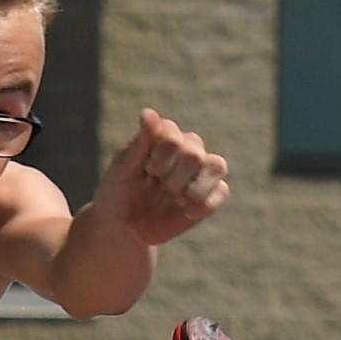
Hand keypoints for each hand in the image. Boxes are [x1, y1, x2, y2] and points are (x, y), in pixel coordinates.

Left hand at [93, 108, 229, 248]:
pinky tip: (186, 211)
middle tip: (156, 186)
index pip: (174, 137)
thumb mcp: (123, 168)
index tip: (146, 171)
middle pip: (194, 154)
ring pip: (216, 166)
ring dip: (193, 188)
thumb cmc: (119, 191)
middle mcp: (188, 148)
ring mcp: (202, 171)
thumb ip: (140, 143)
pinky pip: (221, 192)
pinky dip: (203, 203)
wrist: (123, 226)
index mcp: (167, 135)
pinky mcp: (211, 195)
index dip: (160, 158)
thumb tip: (149, 113)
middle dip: (171, 177)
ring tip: (175, 199)